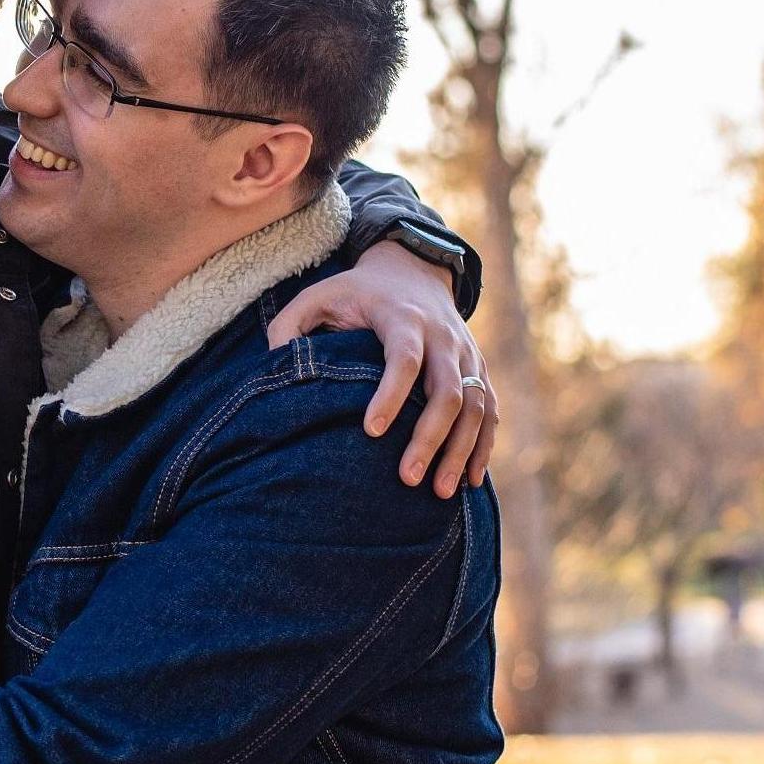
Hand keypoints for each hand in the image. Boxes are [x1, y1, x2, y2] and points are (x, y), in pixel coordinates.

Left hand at [266, 241, 496, 496]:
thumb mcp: (317, 296)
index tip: (371, 431)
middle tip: (406, 478)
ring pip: (475, 405)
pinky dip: (483, 445)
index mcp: (402, 317)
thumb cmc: (356, 293)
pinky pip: (489, 410)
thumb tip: (275, 366)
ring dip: (461, 450)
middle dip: (430, 437)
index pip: (404, 358)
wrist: (413, 271)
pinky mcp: (478, 370)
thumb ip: (288, 326)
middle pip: (447, 390)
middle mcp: (442, 336)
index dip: (391, 394)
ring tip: (441, 492)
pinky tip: (470, 481)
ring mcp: (466, 354)